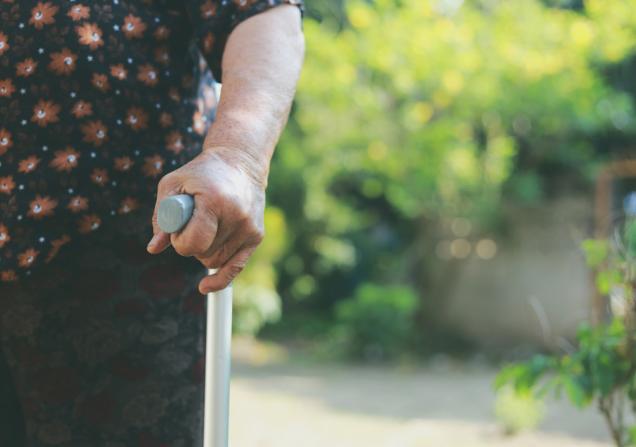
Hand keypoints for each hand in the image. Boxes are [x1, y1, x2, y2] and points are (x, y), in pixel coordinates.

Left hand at [147, 149, 265, 293]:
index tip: (179, 228)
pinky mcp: (257, 235)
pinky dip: (220, 279)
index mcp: (214, 201)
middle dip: (191, 245)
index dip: (180, 241)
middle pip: (203, 254)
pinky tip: (205, 287)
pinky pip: (236, 268)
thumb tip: (154, 249)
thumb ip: (161, 217)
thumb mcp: (173, 184)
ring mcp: (249, 227)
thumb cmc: (201, 174)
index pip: (193, 243)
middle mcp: (237, 216)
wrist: (240, 163)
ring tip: (206, 226)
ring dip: (204, 252)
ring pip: (216, 261)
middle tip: (192, 222)